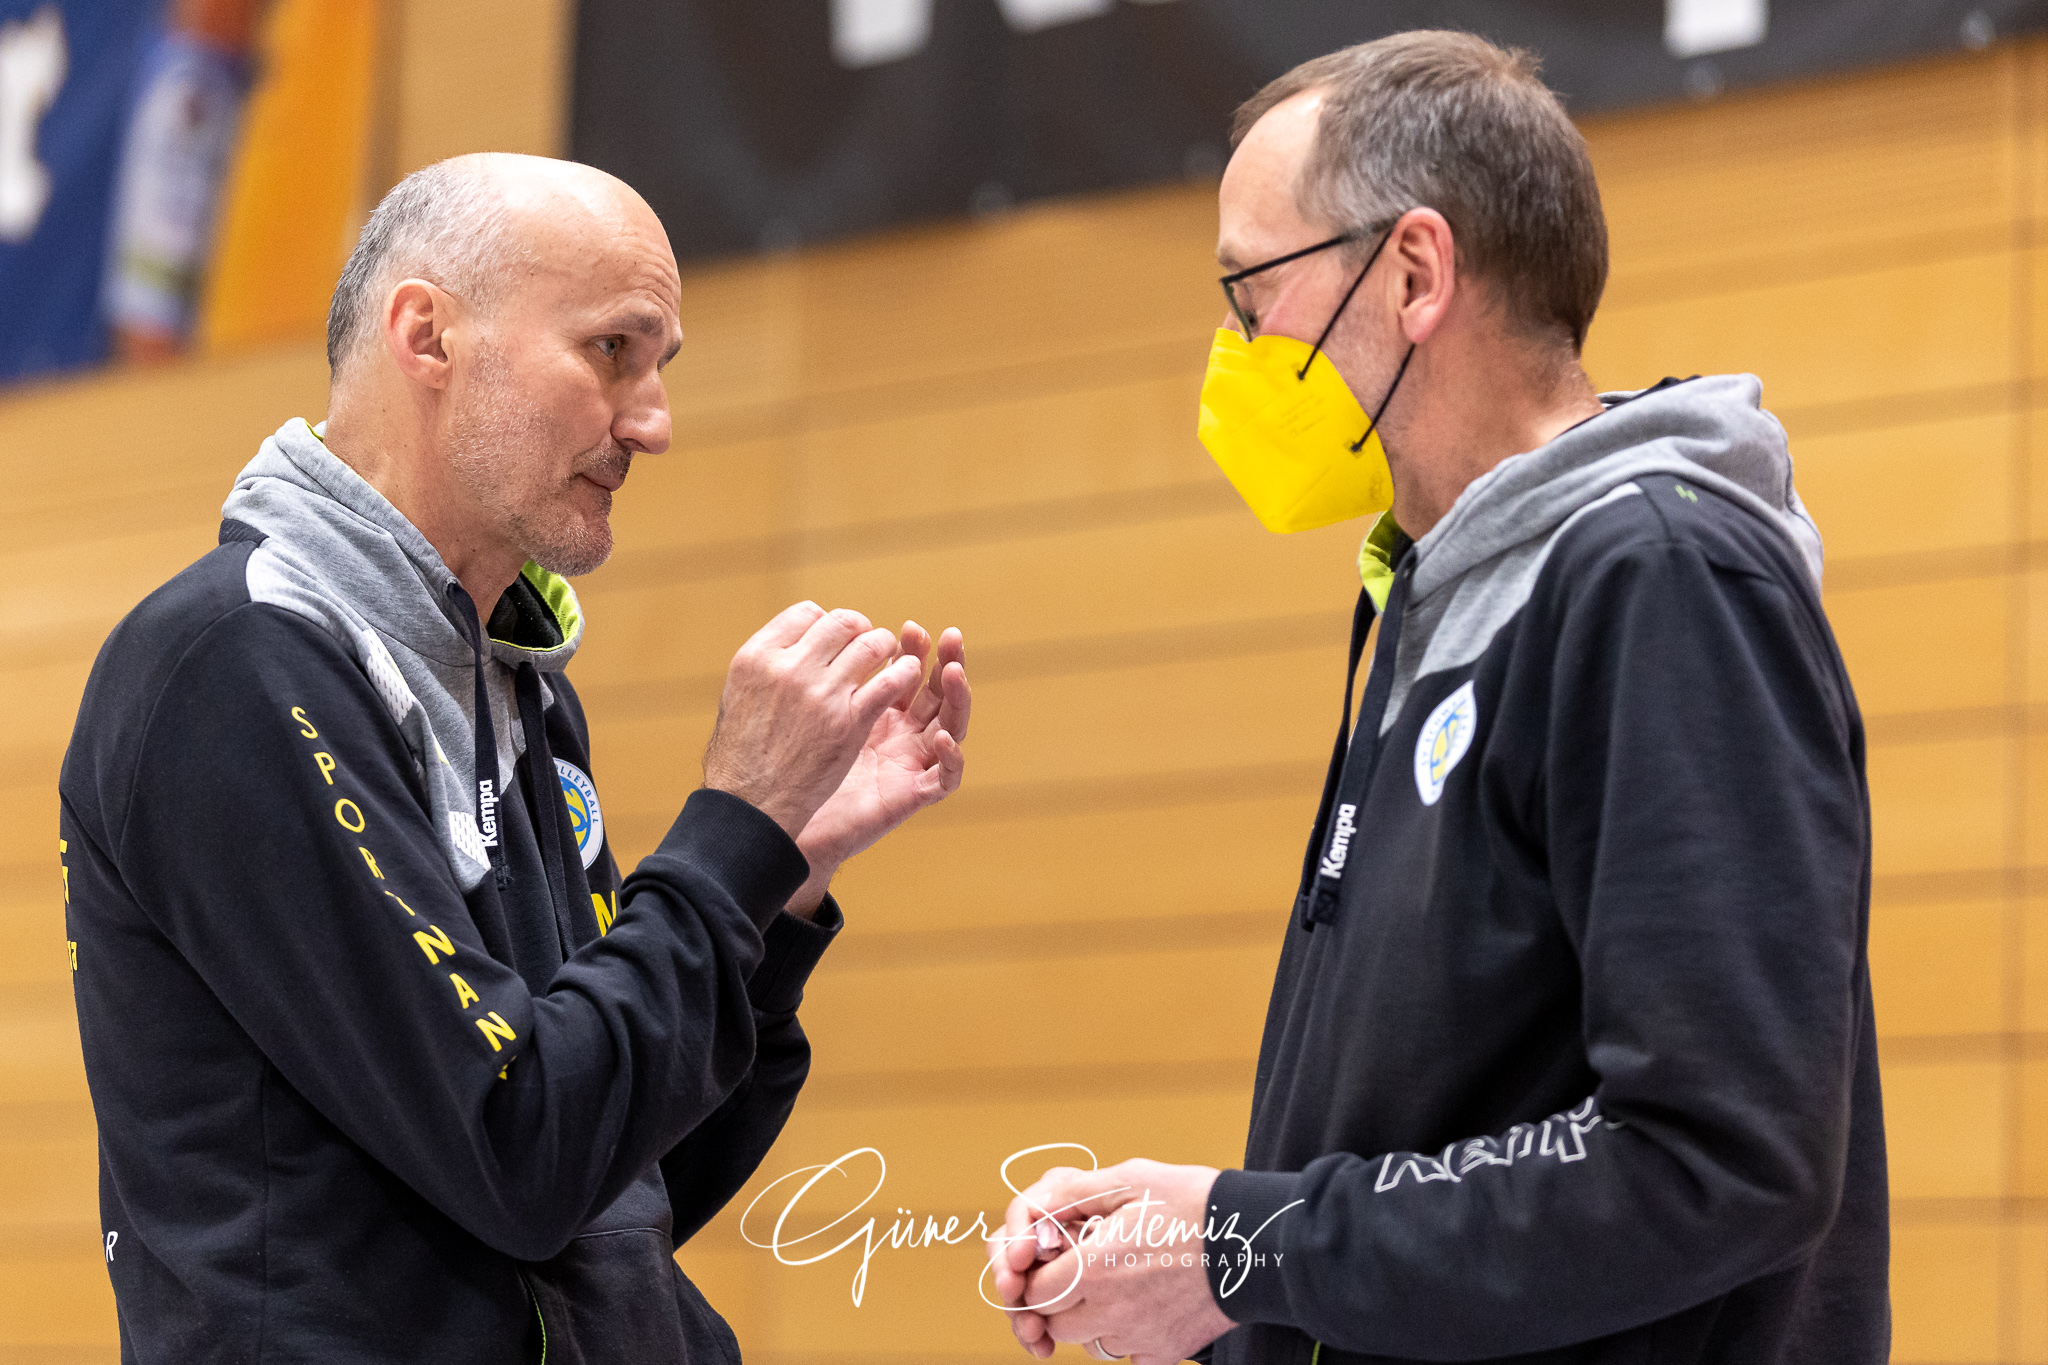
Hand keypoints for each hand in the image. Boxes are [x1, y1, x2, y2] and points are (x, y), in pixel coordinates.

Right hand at [702, 602, 924, 843]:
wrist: (751, 803)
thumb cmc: (742, 754)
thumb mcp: (738, 694)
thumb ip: (768, 664)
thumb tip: (795, 643)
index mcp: (758, 656)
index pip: (806, 613)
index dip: (826, 622)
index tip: (833, 639)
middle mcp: (789, 668)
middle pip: (840, 623)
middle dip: (860, 628)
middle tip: (868, 640)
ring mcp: (821, 693)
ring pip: (870, 645)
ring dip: (885, 645)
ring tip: (889, 655)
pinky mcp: (850, 721)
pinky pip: (888, 682)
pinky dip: (902, 673)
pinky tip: (906, 674)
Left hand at [786, 622, 968, 914]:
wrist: (782, 821)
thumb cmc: (794, 769)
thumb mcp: (811, 714)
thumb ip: (825, 680)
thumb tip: (820, 628)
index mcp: (882, 714)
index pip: (910, 675)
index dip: (915, 650)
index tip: (907, 628)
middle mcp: (903, 737)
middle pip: (939, 694)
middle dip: (948, 662)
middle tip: (949, 635)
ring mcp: (911, 764)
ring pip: (953, 727)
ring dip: (958, 699)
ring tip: (954, 672)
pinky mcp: (913, 796)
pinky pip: (946, 778)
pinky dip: (952, 758)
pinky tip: (944, 737)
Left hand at [988, 1160, 1233, 1363]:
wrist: (1257, 1240)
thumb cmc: (1194, 1203)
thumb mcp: (1130, 1179)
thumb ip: (1073, 1194)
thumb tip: (1036, 1208)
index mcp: (1092, 1270)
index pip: (1034, 1291)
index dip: (1038, 1274)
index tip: (1056, 1257)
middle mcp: (1110, 1312)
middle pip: (1056, 1323)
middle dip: (1060, 1299)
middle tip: (1085, 1270)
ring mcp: (1139, 1337)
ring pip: (1090, 1344)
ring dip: (1091, 1321)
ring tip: (1118, 1286)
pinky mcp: (1166, 1352)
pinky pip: (1129, 1355)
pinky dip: (1128, 1336)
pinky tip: (1146, 1305)